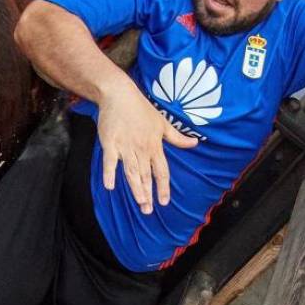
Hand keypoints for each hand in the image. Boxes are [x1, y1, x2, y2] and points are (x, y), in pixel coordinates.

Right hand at [97, 81, 197, 213]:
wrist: (119, 94)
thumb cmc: (141, 109)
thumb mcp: (163, 123)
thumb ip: (177, 138)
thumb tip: (194, 144)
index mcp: (155, 145)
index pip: (161, 171)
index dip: (163, 187)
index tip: (164, 201)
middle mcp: (141, 149)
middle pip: (146, 175)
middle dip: (148, 194)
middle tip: (148, 210)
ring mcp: (125, 147)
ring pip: (132, 172)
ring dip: (135, 188)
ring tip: (139, 203)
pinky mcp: (110, 143)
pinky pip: (110, 161)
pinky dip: (110, 173)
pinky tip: (109, 186)